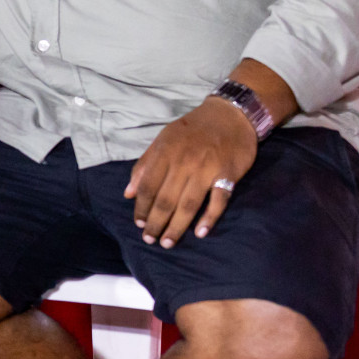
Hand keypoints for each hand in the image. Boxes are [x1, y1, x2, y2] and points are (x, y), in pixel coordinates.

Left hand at [125, 97, 257, 247]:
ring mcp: (206, 169)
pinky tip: (200, 232)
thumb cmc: (192, 130)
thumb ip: (144, 165)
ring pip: (187, 204)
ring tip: (168, 243)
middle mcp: (183, 162)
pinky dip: (208, 219)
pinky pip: (217, 201)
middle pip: (165, 200)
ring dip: (176, 227)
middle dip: (155, 223)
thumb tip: (128, 193)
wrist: (229, 115)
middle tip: (150, 240)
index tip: (139, 224)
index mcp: (164, 153)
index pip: (147, 186)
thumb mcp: (163, 140)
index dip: (141, 207)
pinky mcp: (227, 175)